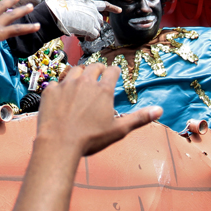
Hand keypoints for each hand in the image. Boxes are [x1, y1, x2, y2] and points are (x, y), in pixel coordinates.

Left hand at [37, 64, 160, 156]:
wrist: (59, 143)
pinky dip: (61, 86)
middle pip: (94, 66)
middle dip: (99, 69)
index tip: (115, 72)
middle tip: (100, 73)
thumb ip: (139, 118)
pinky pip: (57, 82)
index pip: (112, 71)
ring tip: (82, 79)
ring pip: (75, 70)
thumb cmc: (90, 139)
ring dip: (80, 73)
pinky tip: (62, 94)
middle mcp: (85, 82)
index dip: (115, 71)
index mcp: (103, 90)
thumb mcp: (118, 130)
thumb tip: (160, 110)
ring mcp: (66, 84)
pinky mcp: (50, 90)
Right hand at [44, 0, 121, 40]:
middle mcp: (94, 10)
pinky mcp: (92, 28)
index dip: (112, 8)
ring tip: (78, 31)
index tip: (120, 10)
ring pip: (97, 30)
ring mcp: (94, 19)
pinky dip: (90, 38)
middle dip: (93, 26)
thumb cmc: (60, 11)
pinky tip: (83, 36)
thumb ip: (82, 12)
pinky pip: (95, 36)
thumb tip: (83, 22)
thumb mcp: (73, 6)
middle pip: (100, 21)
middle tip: (82, 29)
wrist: (57, 15)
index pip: (104, 5)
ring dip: (90, 33)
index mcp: (89, 3)